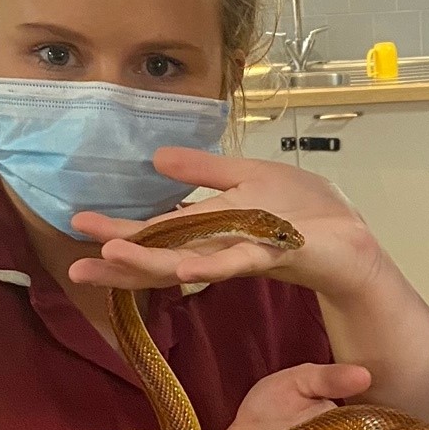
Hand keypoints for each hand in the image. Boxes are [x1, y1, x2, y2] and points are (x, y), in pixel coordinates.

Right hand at [67, 150, 385, 302]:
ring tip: (110, 258)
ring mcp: (243, 255)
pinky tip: (180, 270)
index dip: (120, 234)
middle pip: (161, 257)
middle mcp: (219, 248)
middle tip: (76, 268)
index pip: (157, 234)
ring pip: (188, 262)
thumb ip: (204, 171)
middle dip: (119, 261)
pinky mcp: (272, 256)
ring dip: (149, 262)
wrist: (352, 234)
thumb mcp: (247, 176)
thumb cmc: (306, 210)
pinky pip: (235, 263)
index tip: (78, 227)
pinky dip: (207, 266)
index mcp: (211, 230)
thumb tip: (157, 159)